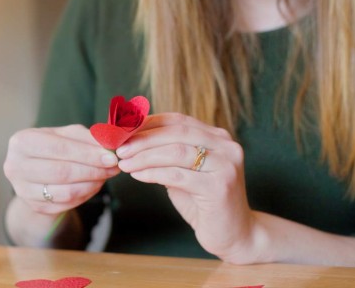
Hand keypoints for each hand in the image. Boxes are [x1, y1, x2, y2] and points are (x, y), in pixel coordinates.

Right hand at [4, 124, 120, 214]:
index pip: (59, 148)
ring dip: (92, 184)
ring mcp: (22, 190)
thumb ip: (86, 137)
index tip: (111, 156)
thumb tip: (110, 143)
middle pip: (62, 172)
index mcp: (22, 142)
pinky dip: (85, 195)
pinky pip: (66, 204)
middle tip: (114, 167)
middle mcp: (15, 166)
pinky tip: (94, 185)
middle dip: (93, 170)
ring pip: (66, 191)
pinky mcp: (34, 206)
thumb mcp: (66, 135)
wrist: (36, 172)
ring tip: (106, 176)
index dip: (87, 154)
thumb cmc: (52, 147)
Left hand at [116, 113, 256, 262]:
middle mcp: (226, 146)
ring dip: (144, 156)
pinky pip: (178, 175)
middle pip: (176, 133)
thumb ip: (166, 154)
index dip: (148, 123)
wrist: (235, 235)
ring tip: (123, 162)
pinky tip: (137, 175)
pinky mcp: (220, 187)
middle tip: (119, 147)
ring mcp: (225, 166)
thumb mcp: (184, 172)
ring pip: (176, 152)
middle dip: (143, 138)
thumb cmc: (204, 202)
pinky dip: (153, 173)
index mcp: (217, 137)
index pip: (177, 121)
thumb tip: (130, 140)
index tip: (123, 130)